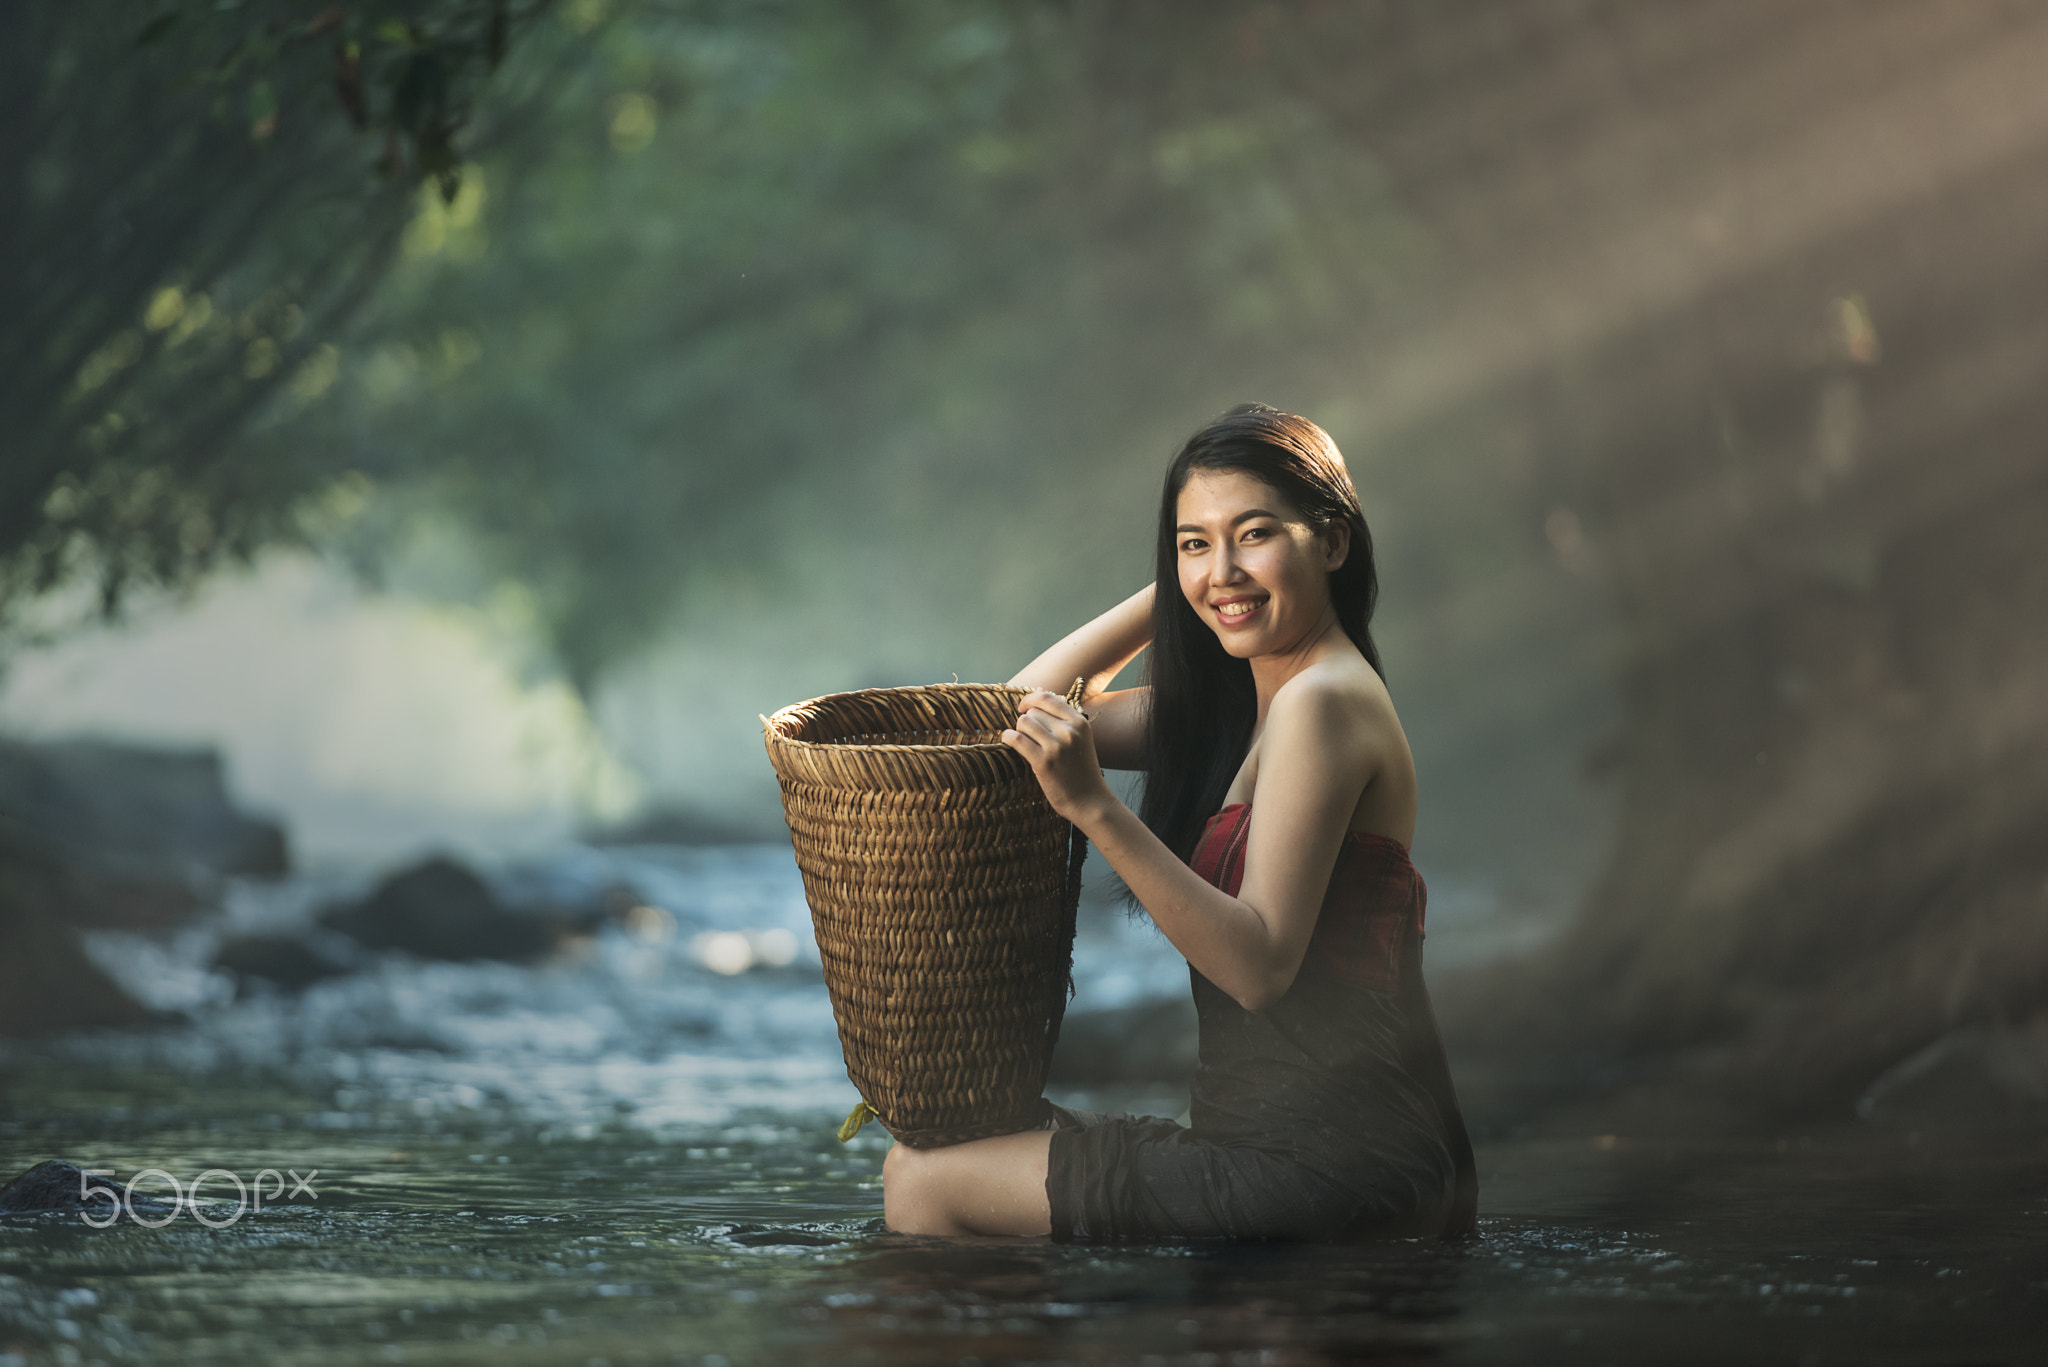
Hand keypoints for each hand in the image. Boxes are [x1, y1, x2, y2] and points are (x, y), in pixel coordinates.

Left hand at [1001, 691, 1113, 824]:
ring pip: (1023, 723)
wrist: (1089, 800)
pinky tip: (1009, 741)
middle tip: (1029, 736)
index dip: (1030, 699)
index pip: (1047, 698)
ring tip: (1025, 743)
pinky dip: (1008, 737)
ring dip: (1019, 731)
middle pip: (1033, 711)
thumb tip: (1039, 688)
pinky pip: (1017, 739)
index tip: (1024, 708)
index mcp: (1079, 722)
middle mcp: (1069, 731)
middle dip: (1026, 720)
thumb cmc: (1081, 769)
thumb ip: (1060, 714)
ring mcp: (1056, 746)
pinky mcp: (1043, 762)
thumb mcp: (1078, 738)